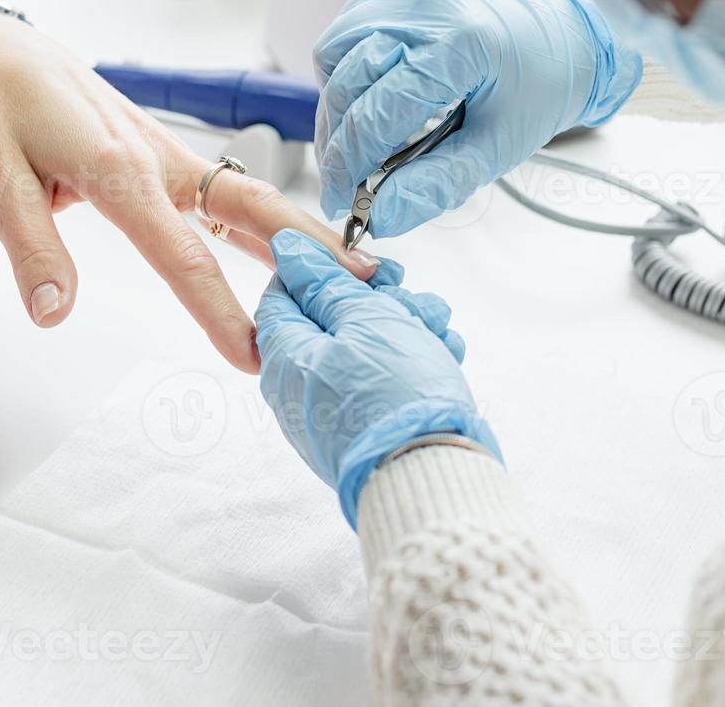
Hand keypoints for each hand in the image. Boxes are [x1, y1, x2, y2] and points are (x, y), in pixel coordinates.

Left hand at [0, 6, 378, 372]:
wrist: (4, 53)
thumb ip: (31, 250)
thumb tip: (55, 314)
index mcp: (119, 171)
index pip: (181, 253)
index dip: (218, 308)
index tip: (251, 354)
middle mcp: (162, 161)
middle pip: (255, 208)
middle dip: (312, 251)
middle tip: (370, 287)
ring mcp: (174, 156)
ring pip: (255, 198)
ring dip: (308, 235)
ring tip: (363, 270)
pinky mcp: (172, 157)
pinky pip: (234, 191)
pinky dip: (275, 221)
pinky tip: (297, 249)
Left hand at [255, 229, 498, 526]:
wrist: (433, 476)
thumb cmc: (396, 394)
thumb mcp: (365, 318)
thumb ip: (325, 282)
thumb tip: (287, 248)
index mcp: (283, 356)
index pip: (283, 292)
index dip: (325, 271)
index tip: (369, 270)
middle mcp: (296, 389)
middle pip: (329, 320)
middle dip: (377, 301)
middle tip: (414, 301)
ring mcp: (327, 414)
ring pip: (361, 349)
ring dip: (403, 329)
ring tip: (438, 331)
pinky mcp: (359, 432)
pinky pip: (375, 384)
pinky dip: (407, 364)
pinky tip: (442, 356)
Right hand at [313, 0, 642, 236]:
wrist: (562, 24)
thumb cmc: (542, 80)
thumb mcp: (500, 145)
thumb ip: (437, 183)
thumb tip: (382, 216)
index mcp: (460, 41)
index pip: (378, 112)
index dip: (350, 164)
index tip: (341, 201)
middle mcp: (423, 2)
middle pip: (345, 83)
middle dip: (337, 142)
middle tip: (345, 184)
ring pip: (333, 56)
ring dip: (337, 106)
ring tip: (361, 142)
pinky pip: (344, 34)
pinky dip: (347, 74)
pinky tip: (371, 98)